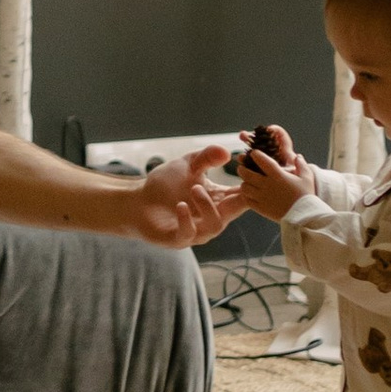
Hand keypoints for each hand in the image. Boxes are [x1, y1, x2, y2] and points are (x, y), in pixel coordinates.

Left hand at [106, 142, 248, 250]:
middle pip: (235, 211)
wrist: (137, 201)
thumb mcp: (188, 165)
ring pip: (215, 225)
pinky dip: (186, 220)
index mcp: (219, 200)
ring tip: (194, 188)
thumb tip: (226, 152)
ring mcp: (196, 231)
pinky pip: (188, 234)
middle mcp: (212, 218)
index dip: (251, 186)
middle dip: (239, 199)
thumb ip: (206, 158)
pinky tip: (181, 205)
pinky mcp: (177, 239)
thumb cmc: (166, 184)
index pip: (243, 196)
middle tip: (234, 182)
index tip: (253, 173)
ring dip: (207, 206)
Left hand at [229, 122, 309, 221]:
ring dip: (244, 182)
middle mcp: (267, 185)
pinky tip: (250, 194)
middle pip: (246, 173)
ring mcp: (262, 197)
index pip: (261, 160)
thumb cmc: (306, 196)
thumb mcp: (307, 178)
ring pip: (244, 187)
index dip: (255, 154)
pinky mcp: (261, 208)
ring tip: (247, 182)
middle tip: (242, 167)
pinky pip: (247, 200)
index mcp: (277, 175)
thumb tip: (297, 156)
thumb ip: (301, 165)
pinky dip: (246, 196)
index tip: (254, 153)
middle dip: (242, 168)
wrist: (305, 217)